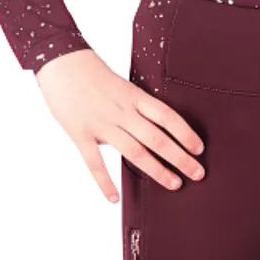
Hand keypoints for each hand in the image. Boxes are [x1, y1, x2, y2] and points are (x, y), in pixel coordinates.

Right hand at [33, 48, 205, 201]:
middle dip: (180, 157)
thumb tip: (152, 129)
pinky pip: (95, 162)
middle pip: (157, 138)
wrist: (60, 62)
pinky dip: (105, 182)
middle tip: (197, 173)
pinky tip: (114, 198)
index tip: (199, 148)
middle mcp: (122, 111)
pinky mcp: (80, 134)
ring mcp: (101, 124)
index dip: (186, 133)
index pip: (167, 116)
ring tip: (174, 184)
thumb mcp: (121, 84)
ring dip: (157, 170)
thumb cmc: (91, 72)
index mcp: (134, 96)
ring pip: (134, 151)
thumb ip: (135, 107)